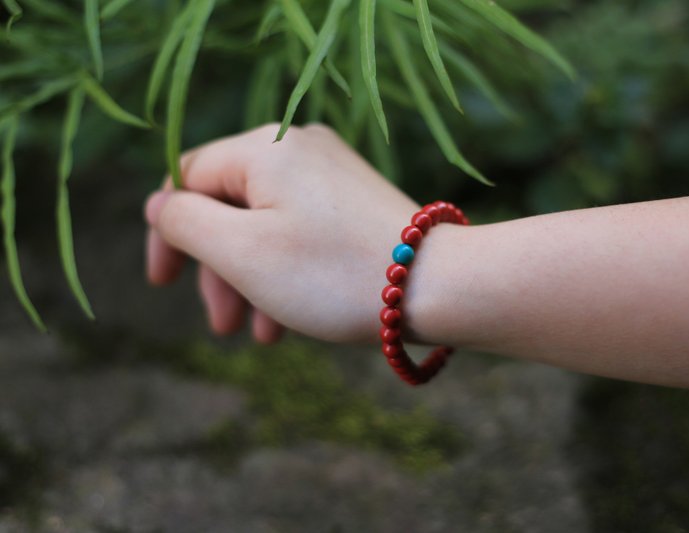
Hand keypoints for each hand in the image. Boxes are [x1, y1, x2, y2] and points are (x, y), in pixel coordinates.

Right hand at [145, 124, 422, 343]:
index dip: (168, 232)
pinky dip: (287, 270)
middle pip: (229, 205)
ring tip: (261, 336)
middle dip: (219, 269)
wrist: (439, 285)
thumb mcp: (241, 252)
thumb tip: (160, 205)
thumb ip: (186, 222)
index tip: (164, 284)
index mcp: (264, 148)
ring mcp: (331, 170)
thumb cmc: (333, 273)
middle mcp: (298, 146)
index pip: (187, 178)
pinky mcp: (355, 198)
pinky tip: (290, 318)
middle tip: (224, 326)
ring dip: (253, 280)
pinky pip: (301, 228)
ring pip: (266, 223)